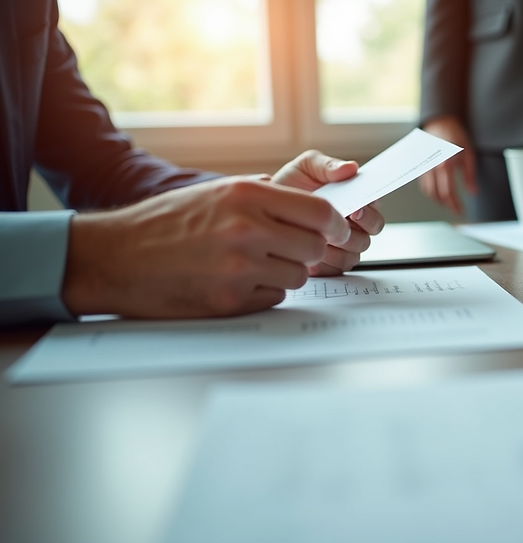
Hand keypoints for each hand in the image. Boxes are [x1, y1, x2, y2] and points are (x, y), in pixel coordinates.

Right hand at [62, 176, 350, 318]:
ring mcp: (239, 268)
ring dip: (284, 272)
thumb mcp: (219, 193)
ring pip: (297, 276)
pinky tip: (234, 280)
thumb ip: (268, 198)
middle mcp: (247, 229)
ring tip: (251, 263)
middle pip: (314, 247)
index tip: (336, 230)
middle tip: (290, 249)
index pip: (320, 212)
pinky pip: (273, 298)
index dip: (336, 224)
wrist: (116, 256)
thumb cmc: (166, 223)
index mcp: (247, 196)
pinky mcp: (230, 300)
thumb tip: (316, 210)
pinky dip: (262, 292)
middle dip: (308, 250)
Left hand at [273, 150, 385, 275]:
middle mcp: (354, 226)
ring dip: (336, 247)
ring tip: (315, 235)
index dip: (370, 213)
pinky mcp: (329, 265)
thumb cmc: (289, 186)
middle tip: (334, 226)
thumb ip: (329, 165)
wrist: (264, 211)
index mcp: (356, 201)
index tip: (356, 210)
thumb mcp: (306, 167)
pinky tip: (308, 250)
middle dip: (353, 232)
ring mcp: (343, 247)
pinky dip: (324, 262)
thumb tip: (351, 168)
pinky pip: (336, 270)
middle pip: (369, 236)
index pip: (376, 210)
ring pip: (353, 255)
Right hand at [419, 115, 476, 214]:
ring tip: (450, 203)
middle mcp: (432, 167)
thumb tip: (473, 192)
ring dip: (439, 201)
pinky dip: (432, 193)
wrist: (440, 123)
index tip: (461, 210)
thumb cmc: (455, 136)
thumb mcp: (469, 154)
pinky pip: (425, 185)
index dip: (454, 204)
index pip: (447, 192)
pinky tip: (441, 194)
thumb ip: (470, 175)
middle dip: (447, 205)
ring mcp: (425, 167)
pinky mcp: (422, 166)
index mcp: (445, 164)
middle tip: (457, 209)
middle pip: (437, 195)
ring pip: (428, 192)